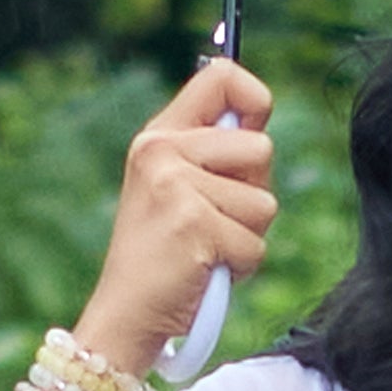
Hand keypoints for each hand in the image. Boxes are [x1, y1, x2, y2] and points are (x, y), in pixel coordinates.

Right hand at [76, 55, 275, 376]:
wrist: (126, 314)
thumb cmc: (163, 258)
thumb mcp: (177, 190)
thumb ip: (214, 155)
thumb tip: (259, 123)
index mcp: (159, 136)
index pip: (220, 76)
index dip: (255, 99)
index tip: (251, 134)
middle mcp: (163, 151)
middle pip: (261, 147)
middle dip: (254, 191)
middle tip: (216, 219)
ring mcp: (177, 187)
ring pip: (265, 201)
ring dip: (248, 235)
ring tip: (208, 248)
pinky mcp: (195, 225)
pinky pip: (256, 243)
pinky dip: (241, 266)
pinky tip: (206, 270)